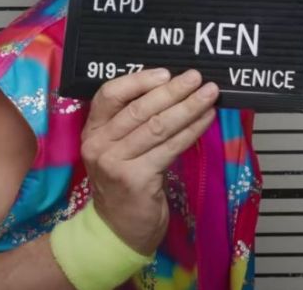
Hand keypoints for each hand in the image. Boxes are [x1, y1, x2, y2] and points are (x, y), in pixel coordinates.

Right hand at [80, 68, 218, 255]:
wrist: (119, 230)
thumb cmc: (125, 183)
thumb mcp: (118, 149)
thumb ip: (132, 123)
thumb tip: (170, 88)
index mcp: (92, 131)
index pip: (110, 94)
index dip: (138, 80)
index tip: (165, 73)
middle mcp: (99, 145)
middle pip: (139, 109)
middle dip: (172, 91)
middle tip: (197, 78)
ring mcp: (115, 163)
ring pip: (158, 127)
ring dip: (188, 108)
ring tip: (209, 94)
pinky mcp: (136, 179)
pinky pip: (170, 148)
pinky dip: (192, 131)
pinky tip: (206, 119)